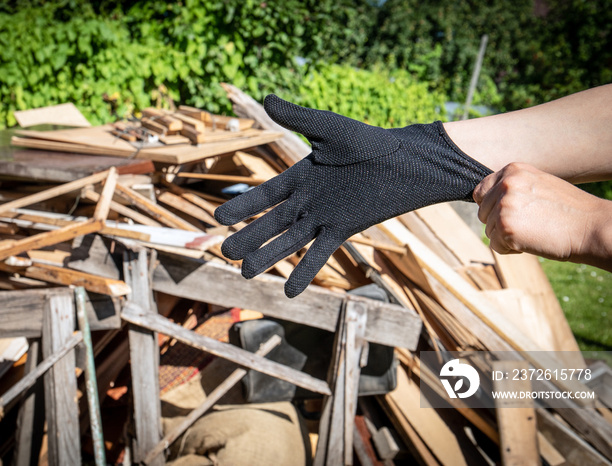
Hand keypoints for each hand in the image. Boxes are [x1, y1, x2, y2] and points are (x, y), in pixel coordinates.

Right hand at [215, 95, 491, 296]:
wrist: (405, 162)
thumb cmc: (369, 141)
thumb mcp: (328, 127)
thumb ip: (297, 116)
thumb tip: (267, 98)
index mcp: (301, 177)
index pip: (264, 196)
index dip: (242, 208)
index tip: (219, 220)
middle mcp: (308, 200)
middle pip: (271, 223)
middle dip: (248, 237)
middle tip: (225, 252)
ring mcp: (324, 217)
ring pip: (289, 241)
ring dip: (268, 256)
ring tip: (246, 273)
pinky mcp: (343, 230)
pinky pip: (319, 254)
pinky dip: (304, 273)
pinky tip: (289, 292)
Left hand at [473, 162, 611, 267]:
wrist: (592, 227)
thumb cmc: (567, 210)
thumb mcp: (538, 186)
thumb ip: (512, 187)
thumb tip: (482, 198)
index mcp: (513, 170)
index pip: (481, 191)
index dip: (492, 207)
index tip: (510, 213)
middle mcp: (505, 184)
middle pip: (483, 213)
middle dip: (500, 223)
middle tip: (530, 224)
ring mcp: (504, 206)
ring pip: (489, 230)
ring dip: (507, 236)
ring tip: (535, 231)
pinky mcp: (505, 228)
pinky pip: (495, 246)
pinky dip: (510, 249)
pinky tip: (532, 242)